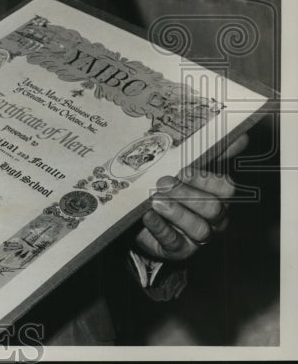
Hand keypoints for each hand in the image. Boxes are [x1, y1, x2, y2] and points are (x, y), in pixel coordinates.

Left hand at [134, 133, 247, 260]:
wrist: (144, 217)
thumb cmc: (171, 189)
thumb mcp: (187, 169)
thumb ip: (212, 153)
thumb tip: (241, 135)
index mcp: (218, 195)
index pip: (226, 188)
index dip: (206, 179)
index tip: (184, 170)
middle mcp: (214, 219)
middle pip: (213, 209)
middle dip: (187, 194)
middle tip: (162, 183)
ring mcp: (197, 237)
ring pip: (199, 229)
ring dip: (176, 212)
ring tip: (154, 200)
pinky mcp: (179, 250)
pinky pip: (174, 242)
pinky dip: (160, 227)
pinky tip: (147, 215)